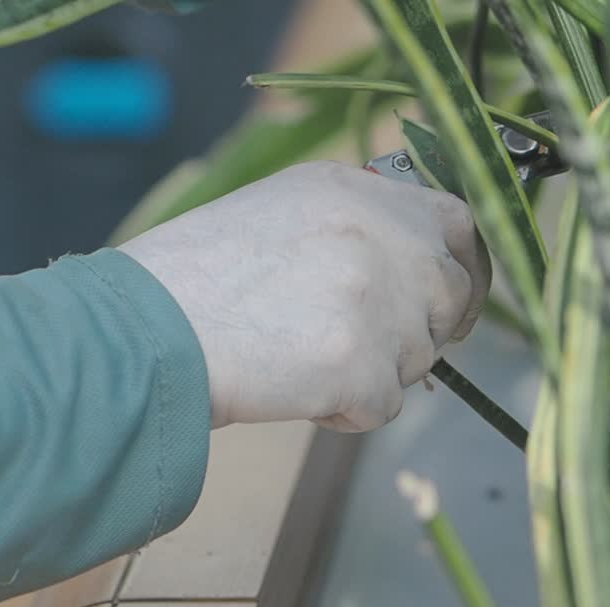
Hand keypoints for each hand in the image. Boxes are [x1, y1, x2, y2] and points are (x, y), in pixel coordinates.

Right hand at [119, 160, 490, 431]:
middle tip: (362, 348)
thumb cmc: (195, 278)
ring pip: (418, 357)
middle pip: (451, 295)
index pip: (457, 222)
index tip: (451, 303)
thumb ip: (352, 225)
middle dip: (421, 331)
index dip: (462, 269)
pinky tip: (293, 387)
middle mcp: (382, 235)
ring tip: (298, 359)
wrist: (147, 329)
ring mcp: (380, 300)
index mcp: (359, 191)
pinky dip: (346, 411)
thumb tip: (409, 268)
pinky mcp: (364, 364)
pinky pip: (383, 406)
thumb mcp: (281, 212)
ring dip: (372, 372)